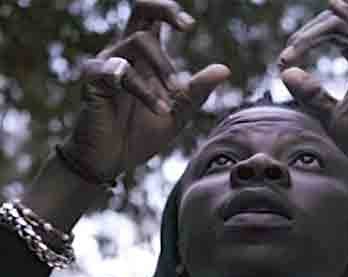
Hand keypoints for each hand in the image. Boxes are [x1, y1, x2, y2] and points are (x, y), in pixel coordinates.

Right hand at [62, 0, 229, 183]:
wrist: (113, 160)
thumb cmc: (141, 133)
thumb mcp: (179, 112)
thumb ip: (198, 90)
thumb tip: (225, 69)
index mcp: (143, 56)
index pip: (151, 16)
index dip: (167, 10)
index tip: (188, 25)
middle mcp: (122, 52)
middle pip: (139, 11)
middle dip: (165, 13)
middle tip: (185, 44)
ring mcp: (105, 64)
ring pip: (136, 42)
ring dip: (162, 70)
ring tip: (170, 103)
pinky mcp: (92, 81)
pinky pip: (118, 72)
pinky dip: (144, 91)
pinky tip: (158, 110)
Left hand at [277, 0, 347, 181]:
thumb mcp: (331, 117)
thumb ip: (312, 95)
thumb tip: (286, 73)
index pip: (331, 35)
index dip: (305, 42)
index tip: (284, 63)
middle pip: (334, 26)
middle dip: (306, 36)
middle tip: (287, 57)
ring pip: (343, 26)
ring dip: (314, 32)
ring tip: (295, 46)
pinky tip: (336, 4)